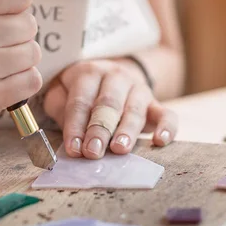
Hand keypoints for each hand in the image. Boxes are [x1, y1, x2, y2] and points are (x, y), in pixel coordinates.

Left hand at [43, 59, 177, 158]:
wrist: (111, 75)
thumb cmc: (81, 91)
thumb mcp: (61, 93)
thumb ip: (59, 110)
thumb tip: (67, 137)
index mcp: (89, 73)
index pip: (80, 101)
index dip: (75, 126)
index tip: (73, 149)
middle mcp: (116, 77)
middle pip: (108, 104)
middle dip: (100, 130)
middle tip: (93, 152)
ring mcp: (139, 89)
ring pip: (134, 110)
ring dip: (127, 131)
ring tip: (119, 149)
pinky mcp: (156, 104)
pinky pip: (166, 114)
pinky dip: (166, 127)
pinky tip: (160, 141)